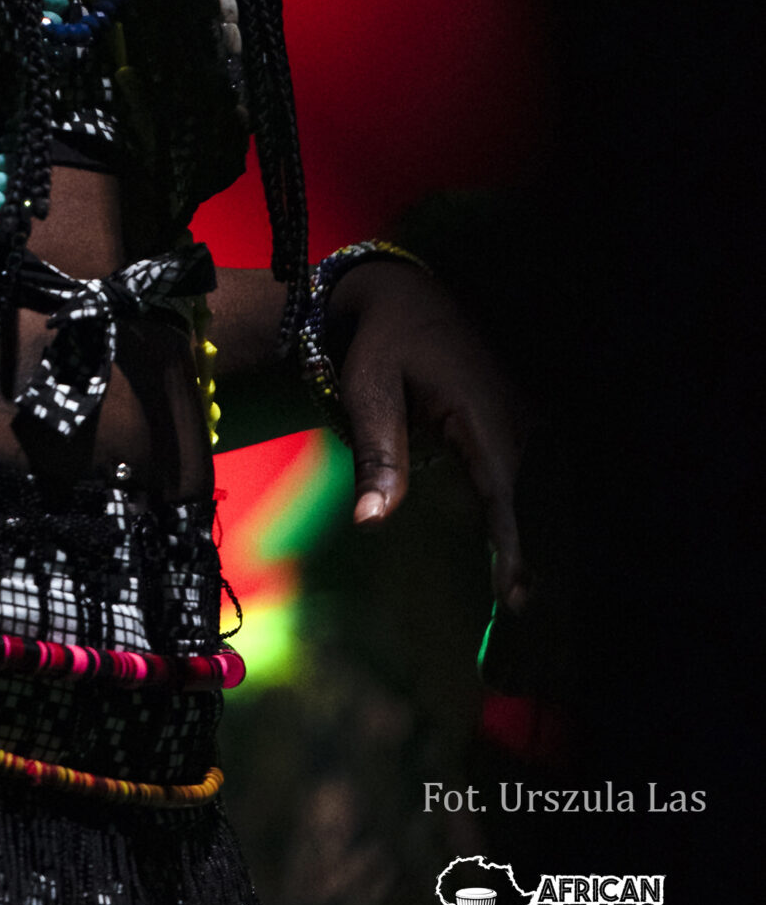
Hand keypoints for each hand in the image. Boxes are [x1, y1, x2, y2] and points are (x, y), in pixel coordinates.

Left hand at [328, 260, 529, 613]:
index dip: (511, 547)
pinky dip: (525, 509)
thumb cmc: (381, 343)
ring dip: (532, 533)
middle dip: (530, 552)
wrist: (402, 293)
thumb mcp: (367, 391)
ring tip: (525, 593)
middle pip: (530, 498)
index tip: (514, 596)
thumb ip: (377, 455)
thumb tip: (372, 521)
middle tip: (520, 610)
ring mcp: (522, 416)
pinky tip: (518, 551)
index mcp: (480, 412)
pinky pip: (528, 472)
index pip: (503, 492)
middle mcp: (514, 417)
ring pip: (536, 487)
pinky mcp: (517, 419)